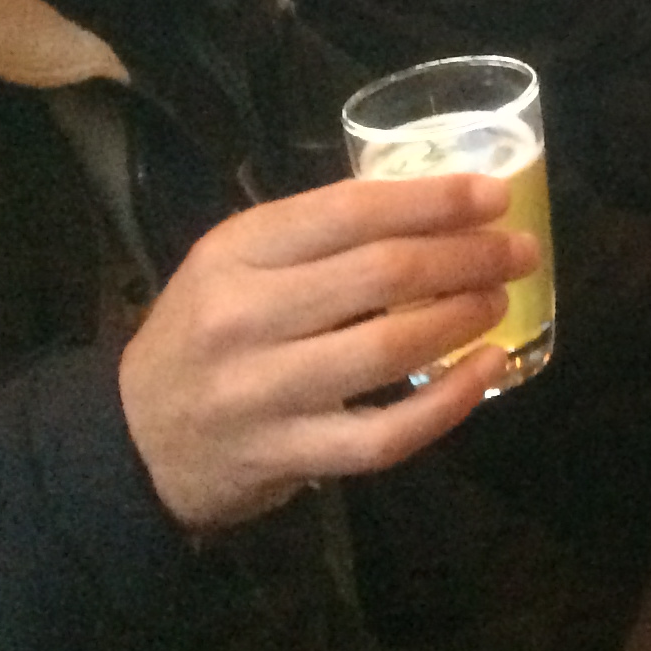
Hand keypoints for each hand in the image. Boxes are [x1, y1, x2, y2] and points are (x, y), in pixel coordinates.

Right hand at [117, 175, 534, 533]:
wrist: (133, 439)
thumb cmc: (205, 332)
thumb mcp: (235, 263)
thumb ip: (316, 235)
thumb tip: (434, 203)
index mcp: (236, 252)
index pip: (351, 211)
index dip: (434, 199)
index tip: (494, 195)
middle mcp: (245, 317)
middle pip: (381, 274)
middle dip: (467, 256)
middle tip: (516, 250)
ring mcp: (263, 393)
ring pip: (388, 349)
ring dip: (462, 318)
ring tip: (499, 300)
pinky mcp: (285, 455)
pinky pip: (384, 434)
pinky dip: (447, 403)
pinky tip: (486, 372)